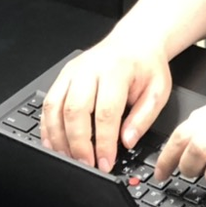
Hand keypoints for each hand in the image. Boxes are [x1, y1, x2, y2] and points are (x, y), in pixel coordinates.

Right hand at [40, 34, 171, 172]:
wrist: (134, 41)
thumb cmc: (146, 66)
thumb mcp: (158, 90)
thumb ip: (144, 117)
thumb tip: (127, 141)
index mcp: (116, 70)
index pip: (105, 111)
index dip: (104, 142)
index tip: (106, 163)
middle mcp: (89, 68)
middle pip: (75, 110)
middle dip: (78, 144)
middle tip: (86, 165)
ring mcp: (72, 71)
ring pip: (55, 108)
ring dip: (59, 138)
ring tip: (70, 159)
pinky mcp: (62, 76)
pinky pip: (48, 104)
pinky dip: (48, 127)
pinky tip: (55, 144)